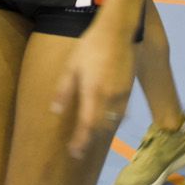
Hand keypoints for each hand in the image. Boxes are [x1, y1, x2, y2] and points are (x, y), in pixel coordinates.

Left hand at [50, 20, 133, 159]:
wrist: (117, 31)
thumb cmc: (90, 46)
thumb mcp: (71, 66)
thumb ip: (64, 91)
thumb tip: (55, 112)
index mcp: (93, 93)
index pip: (87, 126)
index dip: (81, 142)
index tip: (74, 153)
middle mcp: (109, 98)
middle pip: (101, 127)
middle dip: (90, 138)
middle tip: (79, 147)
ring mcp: (122, 94)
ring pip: (112, 121)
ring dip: (101, 129)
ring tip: (91, 134)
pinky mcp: (129, 88)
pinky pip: (121, 111)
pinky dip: (113, 118)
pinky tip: (107, 117)